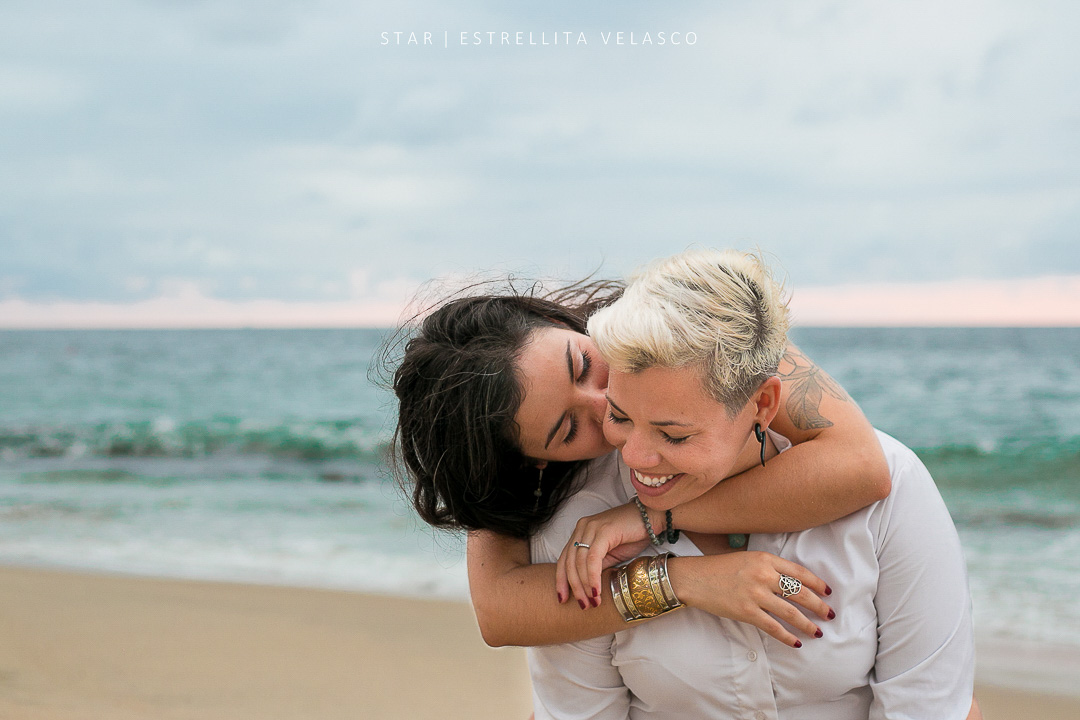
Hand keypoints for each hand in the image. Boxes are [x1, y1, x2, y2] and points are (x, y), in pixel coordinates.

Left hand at [556, 502, 652, 607]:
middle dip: (573, 587)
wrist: (652, 518)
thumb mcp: (610, 555)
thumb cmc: (633, 536)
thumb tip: (585, 588)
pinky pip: (593, 558)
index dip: (561, 581)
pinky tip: (596, 590)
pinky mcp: (603, 531)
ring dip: (584, 586)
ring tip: (593, 602)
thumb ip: (596, 567)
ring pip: (579, 562)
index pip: (564, 559)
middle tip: (583, 606)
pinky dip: (592, 576)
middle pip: (568, 562)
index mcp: (581, 533)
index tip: (562, 600)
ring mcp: (591, 527)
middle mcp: (582, 528)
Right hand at [671, 552, 834, 647]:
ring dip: (807, 624)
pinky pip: (773, 627)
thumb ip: (769, 566)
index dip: (817, 583)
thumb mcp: (747, 558)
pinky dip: (787, 636)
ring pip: (791, 612)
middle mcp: (764, 575)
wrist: (694, 578)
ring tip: (817, 631)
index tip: (827, 592)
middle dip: (819, 606)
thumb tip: (792, 581)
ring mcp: (755, 594)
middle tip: (830, 614)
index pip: (800, 572)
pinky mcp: (747, 612)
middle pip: (801, 593)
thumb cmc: (719, 567)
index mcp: (765, 558)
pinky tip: (796, 642)